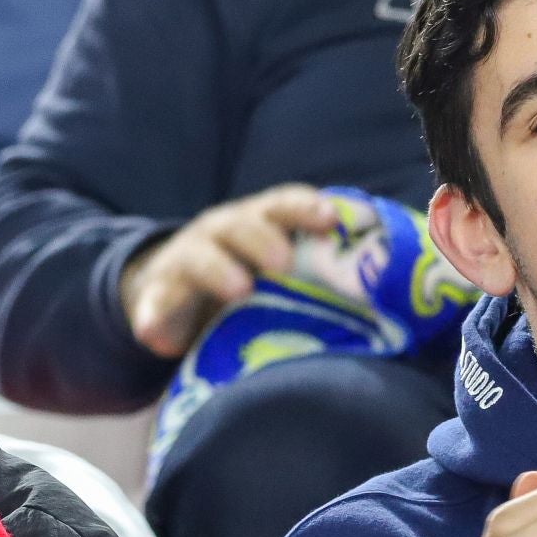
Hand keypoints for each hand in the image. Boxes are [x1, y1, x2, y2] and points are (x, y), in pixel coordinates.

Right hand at [119, 184, 340, 356]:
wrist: (169, 291)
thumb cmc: (243, 279)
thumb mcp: (275, 267)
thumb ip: (316, 269)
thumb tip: (382, 284)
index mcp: (253, 222)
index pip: (281, 205)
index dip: (305, 208)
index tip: (330, 221)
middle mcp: (218, 234)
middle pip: (240, 226)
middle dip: (263, 239)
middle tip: (284, 262)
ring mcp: (183, 263)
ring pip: (198, 258)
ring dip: (219, 270)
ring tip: (239, 289)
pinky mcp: (156, 298)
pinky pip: (153, 306)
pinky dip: (153, 317)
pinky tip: (153, 332)